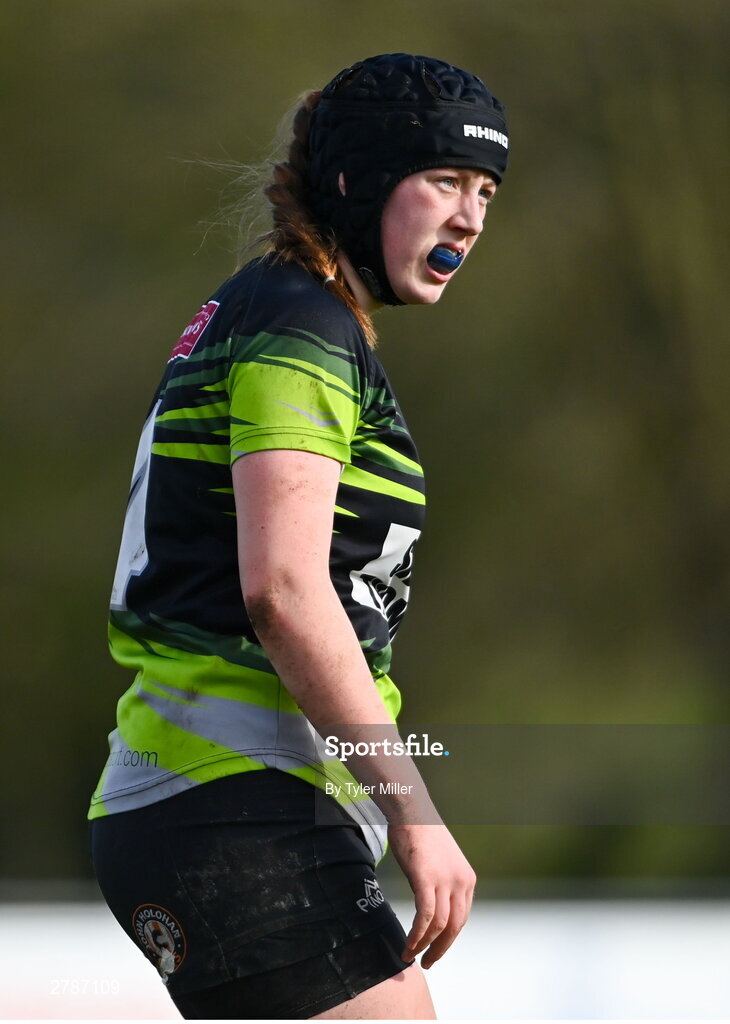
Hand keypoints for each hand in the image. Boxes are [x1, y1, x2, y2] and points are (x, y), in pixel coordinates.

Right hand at [387, 821, 475, 969]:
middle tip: (428, 962)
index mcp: (467, 878)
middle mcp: (461, 881)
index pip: (462, 917)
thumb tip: (432, 905)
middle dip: (441, 949)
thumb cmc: (421, 832)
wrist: (411, 810)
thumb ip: (442, 883)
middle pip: (455, 927)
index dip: (449, 938)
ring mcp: (445, 880)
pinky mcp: (426, 878)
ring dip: (425, 945)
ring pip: (440, 926)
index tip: (436, 948)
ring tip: (411, 955)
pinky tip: (408, 944)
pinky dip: (417, 934)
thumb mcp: (441, 862)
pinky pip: (425, 916)